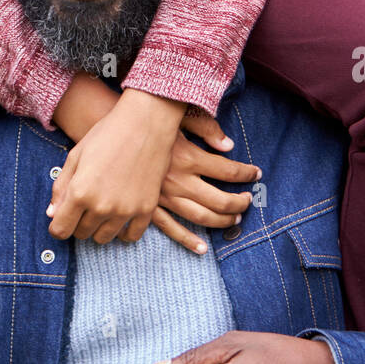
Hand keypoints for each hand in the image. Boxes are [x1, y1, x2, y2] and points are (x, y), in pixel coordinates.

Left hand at [47, 88, 184, 243]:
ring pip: (104, 238)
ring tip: (102, 208)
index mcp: (80, 192)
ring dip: (99, 227)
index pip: (60, 230)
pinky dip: (123, 231)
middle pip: (81, 234)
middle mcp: (101, 206)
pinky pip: (130, 236)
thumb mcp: (76, 156)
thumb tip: (52, 214)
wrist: (145, 123)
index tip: (62, 218)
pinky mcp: (146, 210)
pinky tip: (121, 216)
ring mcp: (125, 210)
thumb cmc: (107, 134)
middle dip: (78, 223)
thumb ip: (61, 187)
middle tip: (85, 205)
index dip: (58, 226)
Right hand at [145, 110, 260, 253]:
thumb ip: (206, 127)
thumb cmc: (147, 118)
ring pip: (201, 217)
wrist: (108, 126)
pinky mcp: (147, 206)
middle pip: (220, 200)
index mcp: (190, 156)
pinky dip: (188, 240)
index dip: (246, 173)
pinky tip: (202, 247)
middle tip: (248, 201)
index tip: (256, 173)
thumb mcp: (180, 115)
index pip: (229, 170)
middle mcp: (180, 180)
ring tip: (235, 220)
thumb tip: (228, 145)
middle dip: (239, 203)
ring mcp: (163, 196)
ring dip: (222, 222)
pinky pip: (170, 228)